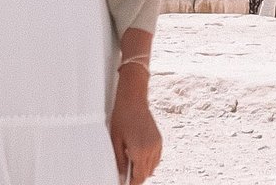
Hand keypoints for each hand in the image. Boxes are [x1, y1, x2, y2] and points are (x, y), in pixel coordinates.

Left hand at [110, 67, 161, 182]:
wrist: (133, 100)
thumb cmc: (122, 117)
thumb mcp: (115, 142)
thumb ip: (119, 163)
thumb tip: (121, 177)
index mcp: (139, 151)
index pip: (139, 178)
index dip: (132, 183)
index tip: (126, 182)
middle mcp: (151, 149)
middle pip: (146, 174)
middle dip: (137, 177)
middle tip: (126, 174)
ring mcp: (157, 144)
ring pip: (153, 167)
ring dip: (144, 170)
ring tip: (132, 164)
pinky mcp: (159, 139)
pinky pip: (157, 158)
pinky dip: (150, 162)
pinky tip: (140, 157)